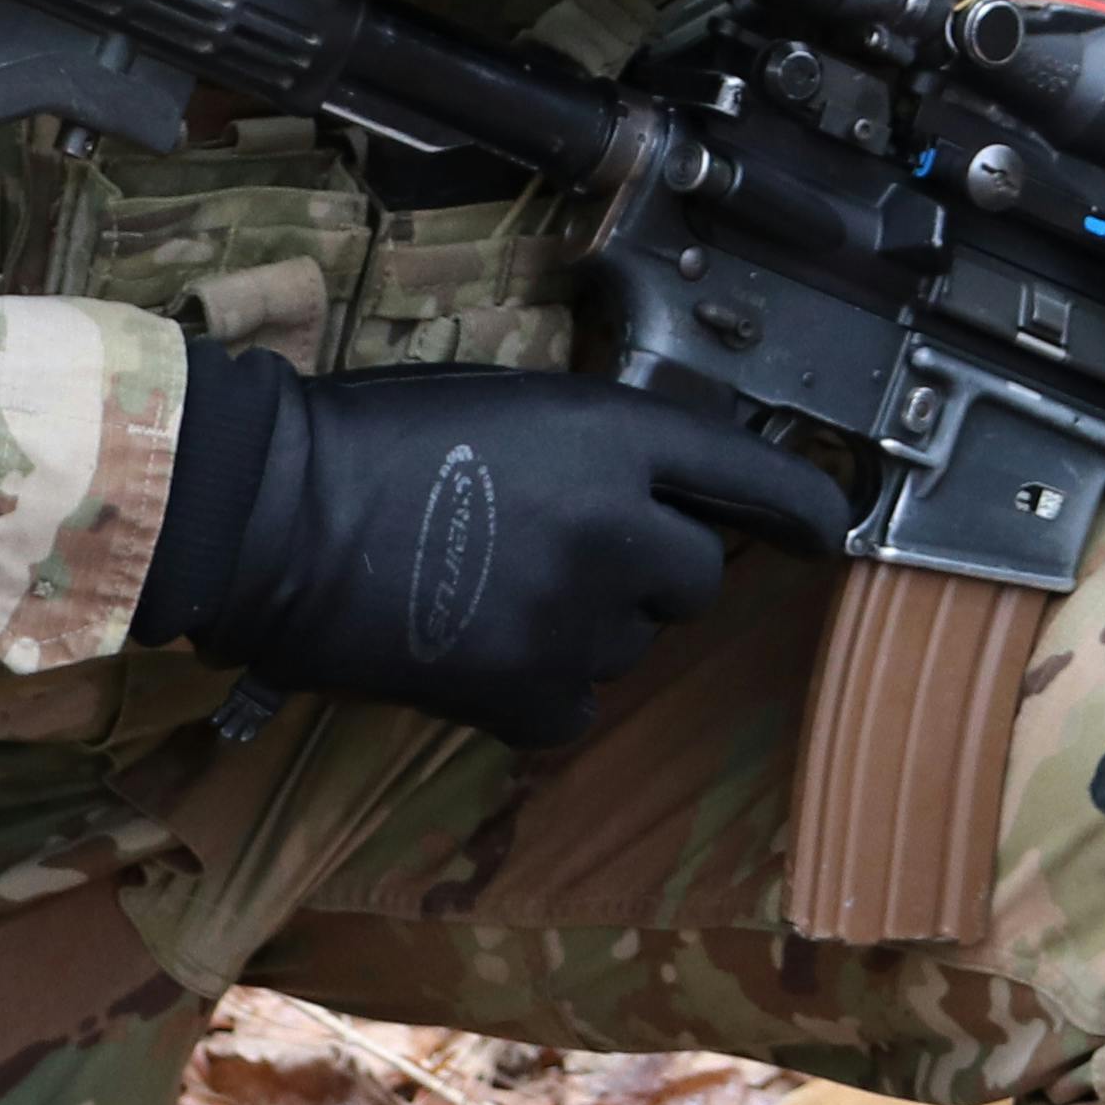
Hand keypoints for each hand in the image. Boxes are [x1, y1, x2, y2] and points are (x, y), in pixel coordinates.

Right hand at [132, 351, 846, 749]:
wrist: (276, 519)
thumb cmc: (376, 438)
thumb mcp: (511, 401)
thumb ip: (598, 443)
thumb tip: (654, 485)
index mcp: (614, 437)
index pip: (754, 476)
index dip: (806, 508)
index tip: (829, 530)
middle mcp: (618, 530)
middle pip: (698, 574)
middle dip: (655, 565)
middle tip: (568, 546)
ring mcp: (577, 622)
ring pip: (633, 642)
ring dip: (590, 622)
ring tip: (496, 585)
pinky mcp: (528, 697)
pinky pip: (575, 704)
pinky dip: (541, 687)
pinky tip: (478, 643)